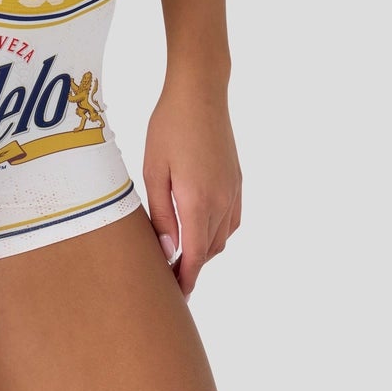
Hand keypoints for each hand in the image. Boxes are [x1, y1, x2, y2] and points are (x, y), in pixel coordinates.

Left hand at [141, 72, 240, 300]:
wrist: (200, 92)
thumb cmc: (169, 126)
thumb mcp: (154, 170)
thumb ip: (162, 214)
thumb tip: (169, 250)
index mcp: (198, 201)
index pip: (195, 257)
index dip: (185, 281)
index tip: (174, 298)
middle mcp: (222, 201)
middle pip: (209, 251)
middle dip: (192, 269)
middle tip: (168, 277)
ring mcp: (233, 191)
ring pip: (222, 237)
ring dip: (204, 251)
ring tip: (180, 254)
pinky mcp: (237, 180)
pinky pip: (231, 220)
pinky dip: (217, 232)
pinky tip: (201, 227)